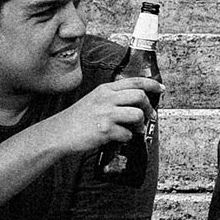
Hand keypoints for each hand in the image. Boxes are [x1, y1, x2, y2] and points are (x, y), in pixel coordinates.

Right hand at [36, 76, 160, 159]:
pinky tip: (118, 138)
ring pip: (137, 115)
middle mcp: (106, 99)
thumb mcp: (94, 100)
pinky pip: (127, 134)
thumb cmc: (77, 119)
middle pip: (140, 96)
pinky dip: (126, 138)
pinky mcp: (105, 130)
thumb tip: (136, 102)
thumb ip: (112, 98)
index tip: (161, 89)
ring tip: (134, 129)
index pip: (134, 81)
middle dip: (148, 107)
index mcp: (105, 90)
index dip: (152, 84)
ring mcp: (105, 114)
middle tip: (148, 115)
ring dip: (140, 124)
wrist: (58, 133)